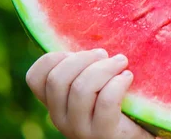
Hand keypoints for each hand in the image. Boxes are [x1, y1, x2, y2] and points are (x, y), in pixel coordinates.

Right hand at [26, 49, 153, 138]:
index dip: (54, 57)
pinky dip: (118, 83)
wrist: (135, 135)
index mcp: (55, 104)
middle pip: (58, 79)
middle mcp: (61, 119)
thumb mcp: (95, 86)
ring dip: (105, 68)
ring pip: (81, 89)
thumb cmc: (119, 104)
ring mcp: (80, 130)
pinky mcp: (104, 134)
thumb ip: (85, 69)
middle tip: (105, 55)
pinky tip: (128, 77)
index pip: (35, 77)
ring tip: (121, 63)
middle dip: (84, 58)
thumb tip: (92, 41)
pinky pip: (106, 102)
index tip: (78, 52)